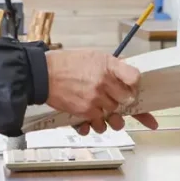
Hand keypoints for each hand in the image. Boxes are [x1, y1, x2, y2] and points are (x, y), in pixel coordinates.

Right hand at [44, 50, 158, 133]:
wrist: (43, 74)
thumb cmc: (67, 63)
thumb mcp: (93, 56)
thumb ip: (110, 66)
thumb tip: (126, 75)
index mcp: (108, 64)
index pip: (134, 77)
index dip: (135, 85)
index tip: (133, 88)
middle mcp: (104, 82)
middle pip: (127, 100)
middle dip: (122, 102)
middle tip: (114, 99)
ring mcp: (96, 98)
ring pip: (114, 115)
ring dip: (110, 116)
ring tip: (103, 111)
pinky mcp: (86, 112)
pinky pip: (99, 125)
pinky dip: (96, 124)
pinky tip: (91, 119)